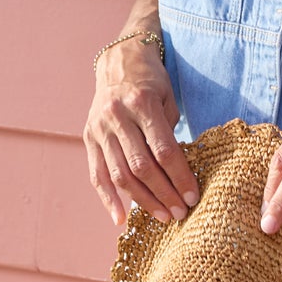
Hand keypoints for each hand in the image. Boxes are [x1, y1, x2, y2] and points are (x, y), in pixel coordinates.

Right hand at [84, 39, 197, 227]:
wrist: (118, 61)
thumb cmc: (151, 81)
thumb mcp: (167, 97)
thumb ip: (170, 132)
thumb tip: (178, 174)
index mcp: (142, 103)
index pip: (163, 149)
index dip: (179, 177)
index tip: (193, 196)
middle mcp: (117, 116)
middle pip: (141, 166)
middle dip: (164, 193)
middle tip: (181, 213)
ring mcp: (99, 128)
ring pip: (120, 174)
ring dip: (142, 201)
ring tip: (163, 217)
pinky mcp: (88, 137)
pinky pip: (96, 175)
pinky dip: (108, 199)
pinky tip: (120, 219)